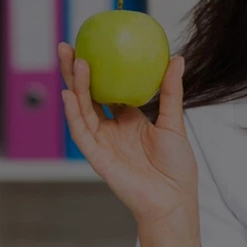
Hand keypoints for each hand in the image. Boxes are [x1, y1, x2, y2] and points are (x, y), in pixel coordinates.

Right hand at [58, 43, 200, 246]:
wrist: (173, 201)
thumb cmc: (176, 167)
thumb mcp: (174, 122)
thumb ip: (171, 91)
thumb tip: (176, 58)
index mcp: (128, 120)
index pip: (107, 90)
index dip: (98, 70)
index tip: (92, 45)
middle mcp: (111, 129)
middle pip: (88, 95)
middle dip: (75, 72)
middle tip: (69, 46)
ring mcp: (102, 142)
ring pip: (82, 109)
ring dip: (76, 86)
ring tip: (75, 61)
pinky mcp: (97, 157)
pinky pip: (82, 132)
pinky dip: (74, 113)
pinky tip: (69, 95)